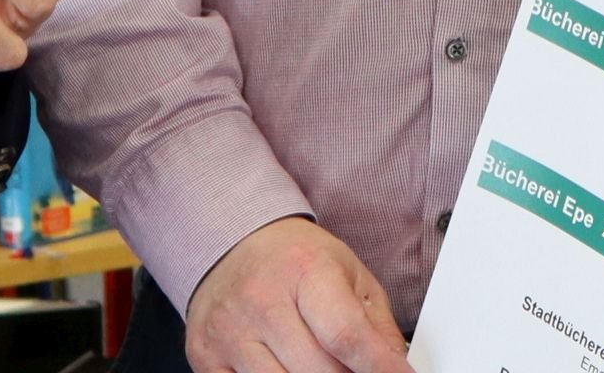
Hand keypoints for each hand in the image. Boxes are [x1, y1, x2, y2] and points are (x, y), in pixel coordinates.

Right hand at [186, 218, 411, 372]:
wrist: (232, 244)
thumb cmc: (295, 260)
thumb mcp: (348, 274)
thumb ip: (376, 325)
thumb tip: (398, 367)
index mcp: (304, 270)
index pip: (345, 335)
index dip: (378, 368)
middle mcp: (260, 300)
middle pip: (318, 371)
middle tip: (356, 369)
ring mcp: (228, 332)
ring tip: (323, 367)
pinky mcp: (205, 357)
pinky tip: (286, 367)